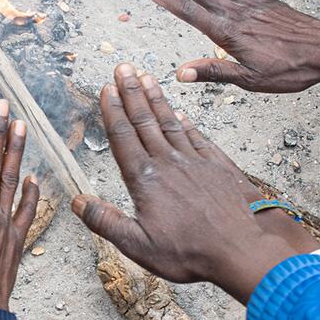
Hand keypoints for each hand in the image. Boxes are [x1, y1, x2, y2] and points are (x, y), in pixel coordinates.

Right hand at [71, 65, 317, 301]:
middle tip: (123, 68)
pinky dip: (187, 122)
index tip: (107, 89)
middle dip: (132, 92)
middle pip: (145, 121)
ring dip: (157, 99)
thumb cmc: (190, 252)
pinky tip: (182, 114)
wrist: (242, 249)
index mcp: (145, 179)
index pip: (123, 137)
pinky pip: (198, 137)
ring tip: (147, 77)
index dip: (113, 110)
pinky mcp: (218, 166)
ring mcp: (196, 161)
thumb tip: (78, 201)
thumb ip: (105, 222)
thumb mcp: (138, 245)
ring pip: (171, 122)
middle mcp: (169, 162)